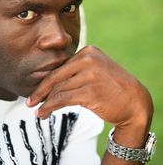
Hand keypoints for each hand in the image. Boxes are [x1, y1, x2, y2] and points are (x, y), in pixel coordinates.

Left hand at [27, 46, 152, 132]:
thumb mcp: (96, 71)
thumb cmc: (113, 88)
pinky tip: (44, 113)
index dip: (45, 81)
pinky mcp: (90, 91)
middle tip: (30, 102)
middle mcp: (88, 59)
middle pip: (55, 76)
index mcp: (88, 51)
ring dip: (45, 103)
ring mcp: (90, 74)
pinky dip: (50, 107)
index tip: (36, 92)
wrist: (135, 102)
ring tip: (38, 112)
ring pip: (58, 90)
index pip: (60, 67)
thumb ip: (76, 71)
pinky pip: (62, 99)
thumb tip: (49, 82)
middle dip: (40, 91)